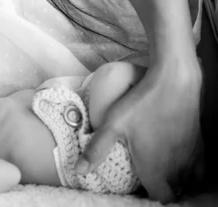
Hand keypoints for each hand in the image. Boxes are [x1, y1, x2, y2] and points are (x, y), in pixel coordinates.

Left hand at [76, 56, 201, 201]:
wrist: (175, 81)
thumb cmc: (141, 103)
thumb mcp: (113, 124)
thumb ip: (96, 149)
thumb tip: (77, 170)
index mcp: (155, 168)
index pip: (160, 197)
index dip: (150, 195)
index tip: (141, 187)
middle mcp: (177, 167)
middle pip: (174, 190)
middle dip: (162, 188)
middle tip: (149, 177)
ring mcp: (191, 156)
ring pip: (188, 180)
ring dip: (177, 179)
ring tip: (162, 170)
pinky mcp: (199, 143)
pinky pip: (200, 167)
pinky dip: (192, 169)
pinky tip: (179, 159)